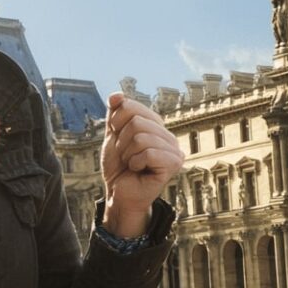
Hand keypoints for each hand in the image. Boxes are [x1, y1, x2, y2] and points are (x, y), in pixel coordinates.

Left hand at [99, 93, 183, 237]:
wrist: (118, 193)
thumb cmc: (118, 167)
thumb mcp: (113, 136)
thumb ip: (115, 114)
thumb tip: (116, 94)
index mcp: (155, 124)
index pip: (130, 106)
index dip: (116, 122)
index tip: (117, 139)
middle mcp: (167, 134)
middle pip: (136, 122)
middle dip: (122, 142)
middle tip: (126, 156)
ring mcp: (173, 148)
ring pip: (141, 137)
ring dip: (129, 154)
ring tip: (133, 164)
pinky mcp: (174, 163)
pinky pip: (149, 153)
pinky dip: (136, 163)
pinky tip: (140, 170)